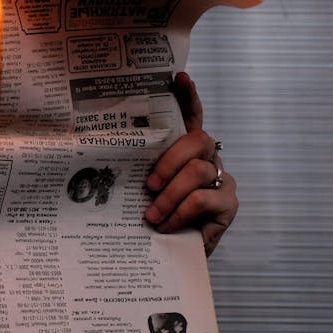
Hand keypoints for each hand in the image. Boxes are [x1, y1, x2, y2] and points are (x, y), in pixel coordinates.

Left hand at [143, 71, 237, 255]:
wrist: (172, 255)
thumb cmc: (156, 215)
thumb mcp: (143, 190)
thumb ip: (138, 169)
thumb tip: (104, 153)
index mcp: (186, 150)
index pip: (191, 116)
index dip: (188, 96)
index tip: (179, 77)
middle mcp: (208, 158)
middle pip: (198, 140)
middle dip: (169, 160)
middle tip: (148, 184)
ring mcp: (222, 179)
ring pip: (197, 172)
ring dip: (169, 195)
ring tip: (151, 216)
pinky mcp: (229, 203)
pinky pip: (202, 199)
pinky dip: (180, 213)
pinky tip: (166, 226)